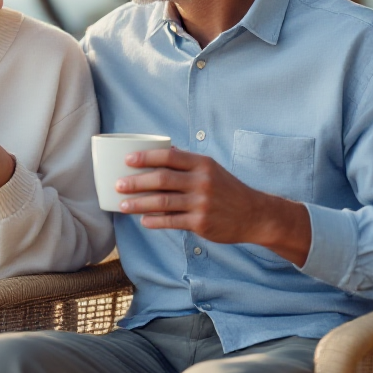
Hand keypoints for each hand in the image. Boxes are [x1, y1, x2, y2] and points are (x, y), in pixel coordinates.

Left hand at [116, 148, 310, 265]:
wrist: (253, 214)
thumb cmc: (227, 189)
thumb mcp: (211, 168)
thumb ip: (187, 161)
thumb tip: (161, 149)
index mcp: (202, 164)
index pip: (169, 156)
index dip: (146, 157)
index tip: (127, 160)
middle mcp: (202, 181)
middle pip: (161, 179)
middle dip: (136, 182)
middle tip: (118, 185)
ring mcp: (201, 203)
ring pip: (162, 202)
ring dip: (139, 203)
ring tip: (122, 205)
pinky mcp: (201, 223)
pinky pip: (171, 221)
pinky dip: (154, 221)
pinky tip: (143, 220)